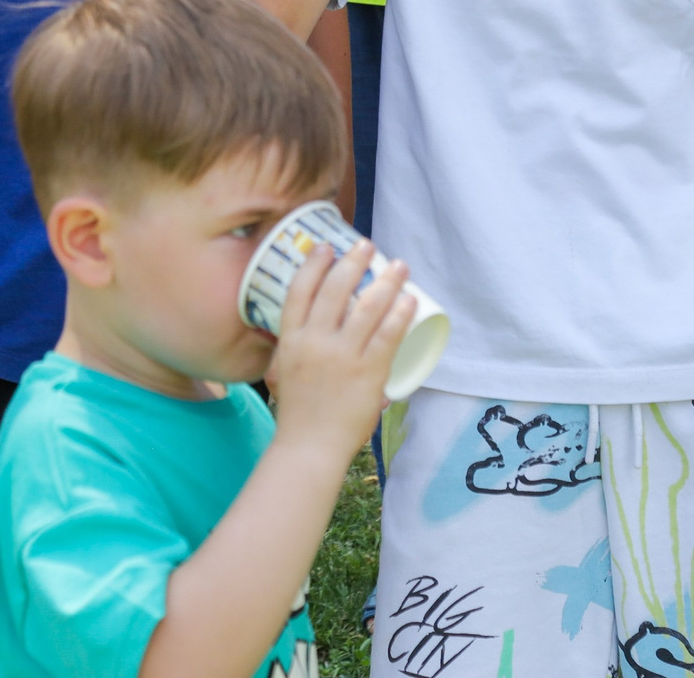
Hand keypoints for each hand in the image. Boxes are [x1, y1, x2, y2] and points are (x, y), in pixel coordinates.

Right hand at [263, 241, 412, 461]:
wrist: (309, 448)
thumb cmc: (299, 413)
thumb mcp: (283, 372)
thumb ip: (295, 351)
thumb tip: (318, 334)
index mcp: (290, 340)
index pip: (299, 291)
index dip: (313, 265)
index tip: (326, 246)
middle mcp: (314, 342)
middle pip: (335, 289)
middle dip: (354, 261)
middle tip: (367, 245)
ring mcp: (341, 356)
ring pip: (367, 306)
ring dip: (386, 280)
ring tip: (399, 265)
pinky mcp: (367, 372)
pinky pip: (388, 334)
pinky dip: (400, 313)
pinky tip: (410, 299)